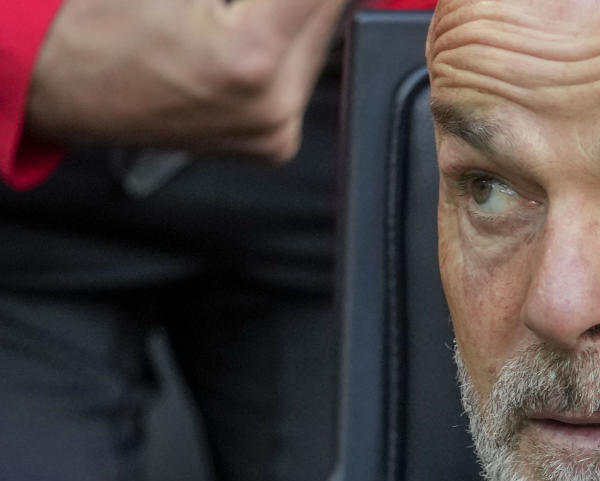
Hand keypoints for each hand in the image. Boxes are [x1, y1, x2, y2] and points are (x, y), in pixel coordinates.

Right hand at [27, 0, 346, 159]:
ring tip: (244, 11)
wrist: (65, 84)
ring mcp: (275, 131)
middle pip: (328, 11)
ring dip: (298, 10)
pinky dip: (287, 42)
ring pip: (319, 41)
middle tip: (253, 2)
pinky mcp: (275, 143)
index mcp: (250, 58)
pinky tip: (247, 28)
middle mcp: (272, 107)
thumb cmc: (100, 23)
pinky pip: (300, 74)